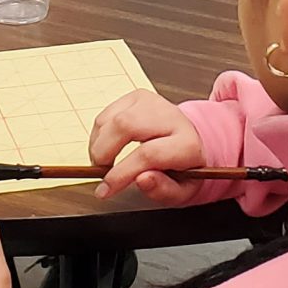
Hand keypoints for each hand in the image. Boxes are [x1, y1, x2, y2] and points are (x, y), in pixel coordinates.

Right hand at [88, 90, 206, 203]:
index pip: (148, 154)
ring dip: (98, 145)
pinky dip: (98, 135)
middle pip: (125, 125)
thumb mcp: (181, 190)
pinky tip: (106, 148)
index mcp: (186, 143)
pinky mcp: (137, 97)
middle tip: (101, 171)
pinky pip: (106, 115)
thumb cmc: (183, 167)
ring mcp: (152, 103)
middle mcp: (170, 117)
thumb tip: (141, 180)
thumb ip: (163, 189)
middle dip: (103, 152)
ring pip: (112, 119)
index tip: (106, 190)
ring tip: (105, 162)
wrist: (189, 140)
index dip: (120, 174)